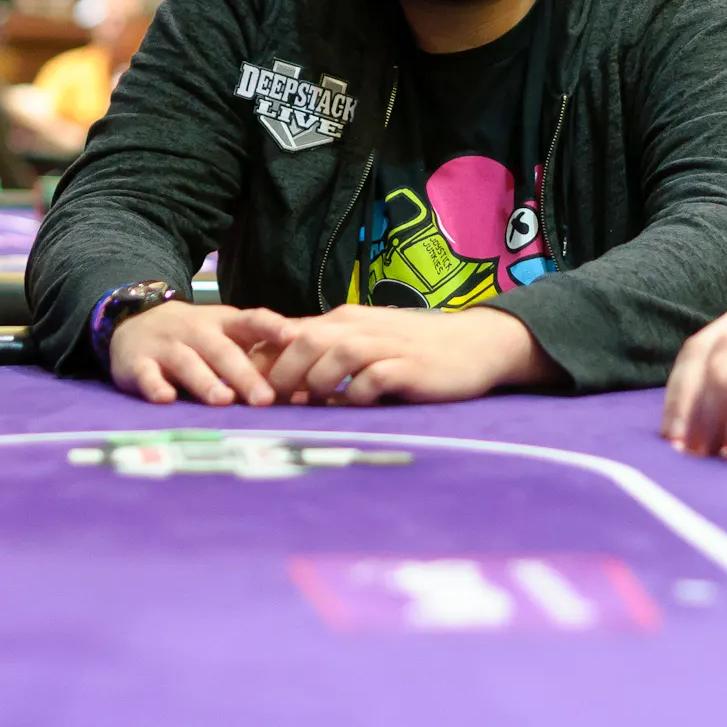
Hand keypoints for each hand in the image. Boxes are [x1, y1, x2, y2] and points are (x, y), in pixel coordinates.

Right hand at [109, 301, 294, 405]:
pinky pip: (147, 375)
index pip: (251, 320)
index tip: (294, 338)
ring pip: (188, 362)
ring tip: (223, 401)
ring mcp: (166, 346)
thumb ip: (255, 353)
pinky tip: (166, 399)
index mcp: (223, 322)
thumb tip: (302, 384)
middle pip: (222, 351)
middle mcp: (196, 331)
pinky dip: (155, 386)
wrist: (134, 318)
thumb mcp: (224, 332)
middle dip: (244, 375)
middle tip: (265, 399)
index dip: (272, 327)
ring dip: (206, 381)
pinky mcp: (138, 363)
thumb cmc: (194, 334)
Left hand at [252, 304, 556, 405]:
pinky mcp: (409, 368)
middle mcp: (362, 327)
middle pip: (307, 339)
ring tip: (310, 405)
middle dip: (283, 372)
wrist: (475, 344)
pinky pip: (374, 378)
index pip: (293, 331)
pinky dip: (356, 394)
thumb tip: (282, 378)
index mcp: (346, 320)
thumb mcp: (368, 341)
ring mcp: (387, 345)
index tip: (251, 388)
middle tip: (272, 403)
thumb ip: (330, 352)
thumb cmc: (416, 346)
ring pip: (336, 354)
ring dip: (316, 381)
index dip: (267, 359)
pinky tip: (353, 406)